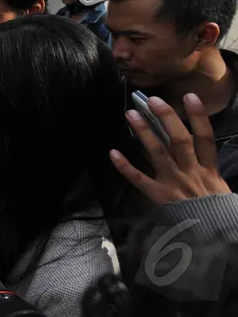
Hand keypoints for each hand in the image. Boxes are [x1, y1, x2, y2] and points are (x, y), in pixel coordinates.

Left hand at [109, 93, 230, 205]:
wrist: (213, 238)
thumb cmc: (217, 212)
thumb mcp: (222, 189)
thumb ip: (212, 170)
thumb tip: (203, 149)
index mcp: (209, 170)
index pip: (206, 138)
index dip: (198, 117)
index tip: (190, 96)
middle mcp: (191, 173)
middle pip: (179, 140)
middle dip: (167, 118)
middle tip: (152, 100)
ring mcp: (173, 183)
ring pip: (158, 153)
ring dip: (144, 133)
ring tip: (130, 114)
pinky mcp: (158, 196)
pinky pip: (139, 179)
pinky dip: (125, 167)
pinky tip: (113, 153)